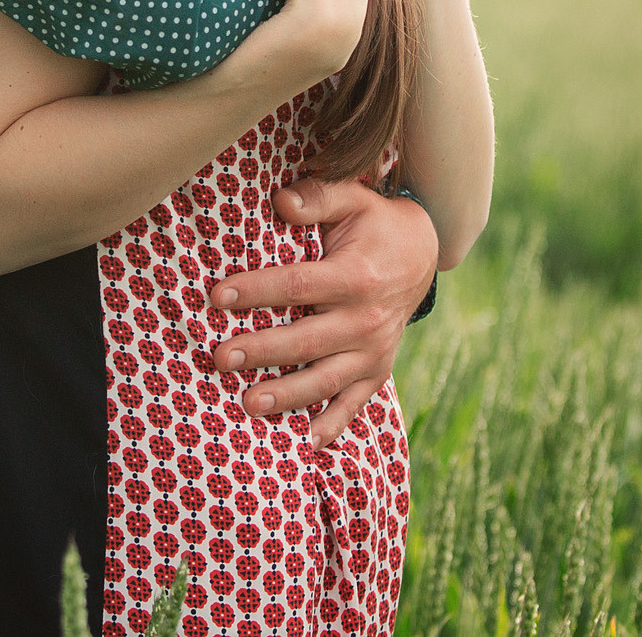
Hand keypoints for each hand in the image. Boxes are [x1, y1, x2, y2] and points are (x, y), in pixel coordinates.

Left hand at [207, 178, 438, 446]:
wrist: (424, 252)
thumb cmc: (375, 223)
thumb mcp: (354, 198)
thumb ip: (318, 198)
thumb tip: (280, 201)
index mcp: (357, 276)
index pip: (299, 285)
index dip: (257, 290)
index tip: (217, 296)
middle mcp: (368, 319)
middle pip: (307, 340)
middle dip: (262, 351)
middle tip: (219, 358)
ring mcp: (374, 351)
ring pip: (327, 380)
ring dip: (288, 396)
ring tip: (248, 405)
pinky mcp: (377, 371)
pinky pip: (354, 404)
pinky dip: (332, 426)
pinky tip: (304, 444)